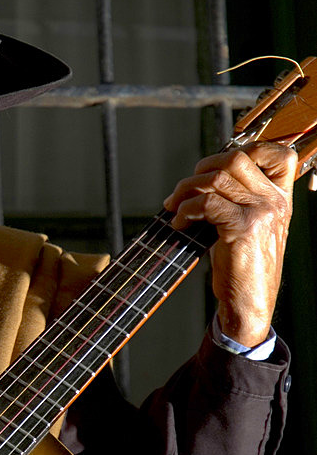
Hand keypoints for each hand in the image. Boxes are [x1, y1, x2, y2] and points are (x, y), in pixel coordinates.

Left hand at [163, 142, 295, 347]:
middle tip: (182, 190)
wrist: (249, 305)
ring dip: (186, 190)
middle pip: (236, 158)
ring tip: (174, 208)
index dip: (245, 149)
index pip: (278, 153)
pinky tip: (179, 223)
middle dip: (201, 169)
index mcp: (280, 198)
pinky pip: (207, 203)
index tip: (214, 169)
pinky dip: (186, 210)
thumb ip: (237, 200)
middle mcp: (275, 201)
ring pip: (217, 178)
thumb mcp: (248, 227)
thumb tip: (204, 177)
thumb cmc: (243, 269)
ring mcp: (262, 213)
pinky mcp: (244, 228)